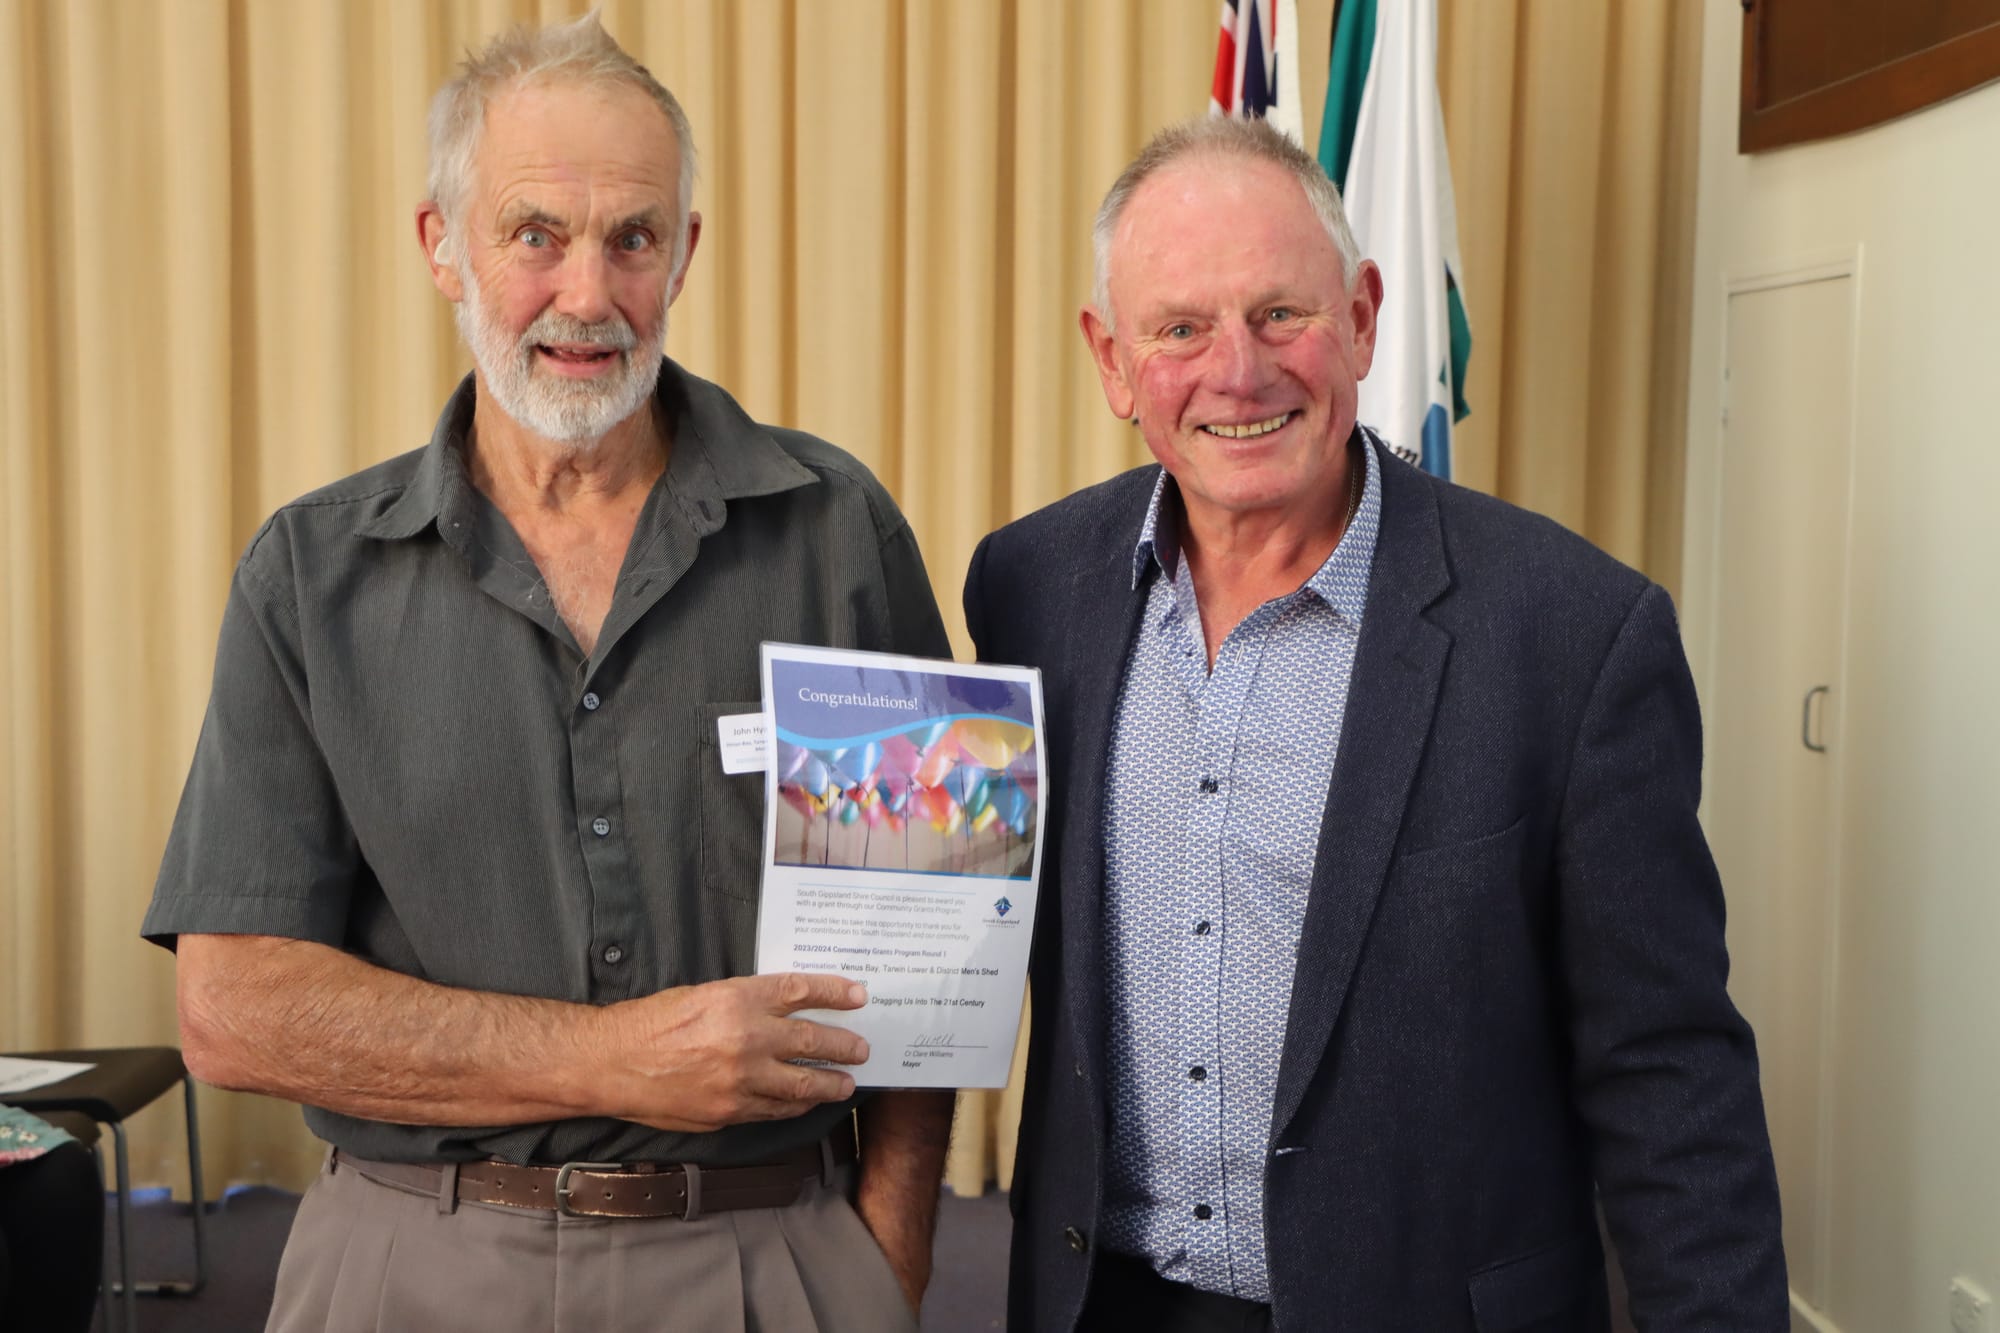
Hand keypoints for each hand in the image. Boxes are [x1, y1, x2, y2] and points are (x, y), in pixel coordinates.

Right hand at [597, 973, 869, 1132]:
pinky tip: (807, 1102)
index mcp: (738, 998)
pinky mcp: (729, 1111)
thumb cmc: (652, 1022)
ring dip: (830, 1083)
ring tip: (847, 1082)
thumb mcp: (702, 994)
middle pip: (811, 1040)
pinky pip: (775, 1110)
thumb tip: (785, 1010)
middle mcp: (745, 1037)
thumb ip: (745, 1002)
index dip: (834, 992)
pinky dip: (796, 1106)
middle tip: (862, 1047)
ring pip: (801, 1083)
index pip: (800, 991)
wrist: (612, 1063)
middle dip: (843, 1045)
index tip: (857, 995)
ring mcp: (740, 1079)